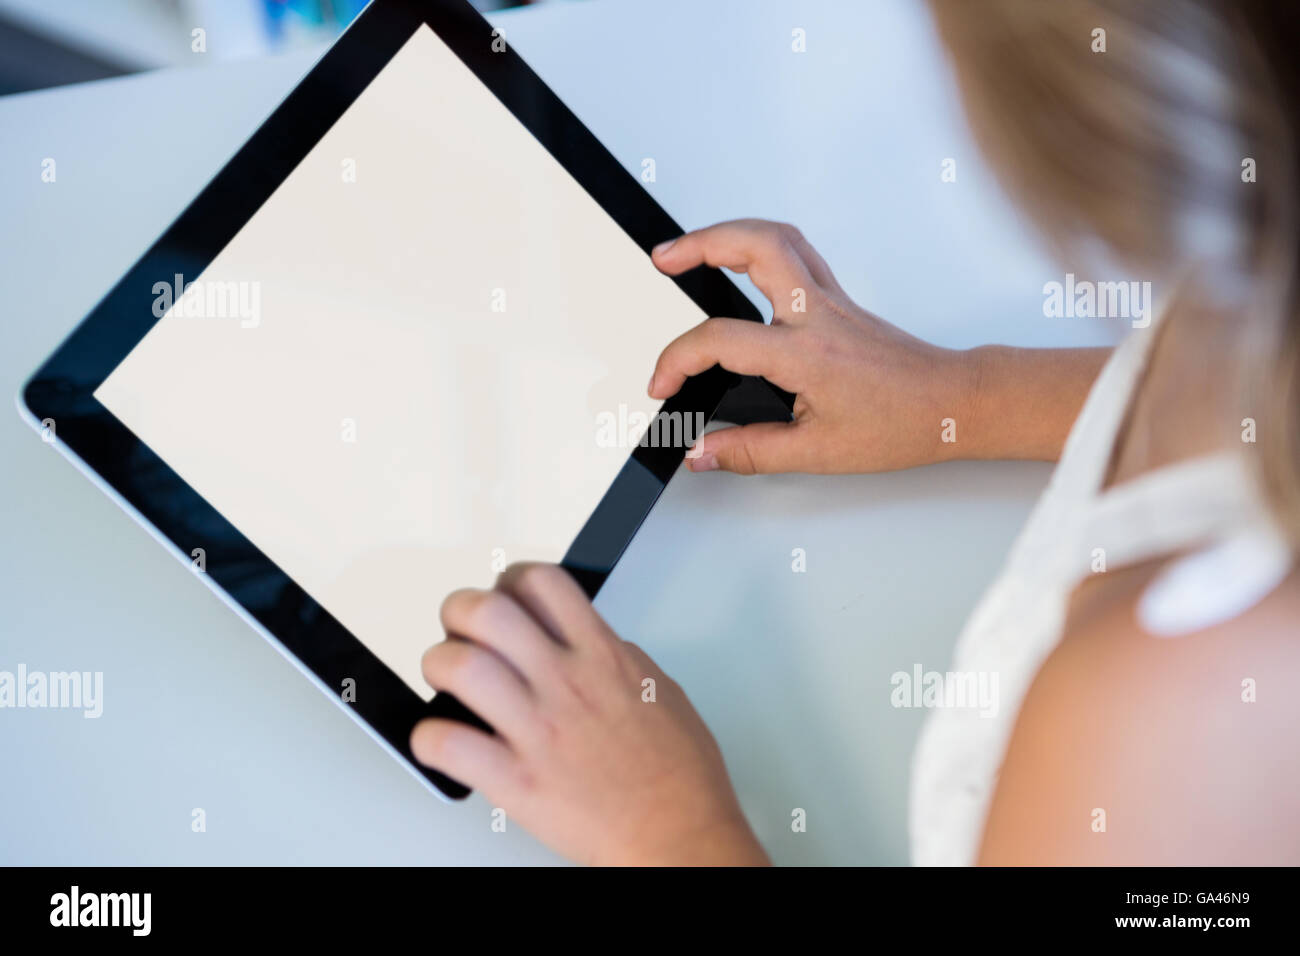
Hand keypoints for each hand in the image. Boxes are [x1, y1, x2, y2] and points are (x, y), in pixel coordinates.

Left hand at [410, 563, 767, 865]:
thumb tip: (591, 644)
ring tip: (444, 681)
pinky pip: (449, 745)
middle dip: (460, 611)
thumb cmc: (680, 777)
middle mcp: (566, 683)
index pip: (543, 584)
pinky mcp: (517, 781)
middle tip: (459, 632)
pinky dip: (428, 738)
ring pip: (461, 667)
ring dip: (439, 665)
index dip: (509, 581)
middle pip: (489, 611)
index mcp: (602, 657)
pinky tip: (437, 740)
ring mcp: (539, 730)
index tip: (503, 597)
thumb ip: (618, 659)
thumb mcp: (661, 691)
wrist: (682, 836)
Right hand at [649, 218, 979, 473]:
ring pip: (777, 236)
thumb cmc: (900, 424)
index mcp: (806, 354)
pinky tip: (742, 257)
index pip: (721, 340)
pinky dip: (759, 244)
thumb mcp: (816, 453)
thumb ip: (749, 452)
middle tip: (664, 259)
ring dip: (728, 232)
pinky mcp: (839, 297)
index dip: (677, 361)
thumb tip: (702, 452)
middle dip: (699, 244)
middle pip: (754, 246)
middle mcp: (817, 314)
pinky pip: (796, 250)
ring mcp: (831, 298)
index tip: (663, 384)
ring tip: (692, 247)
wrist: (951, 403)